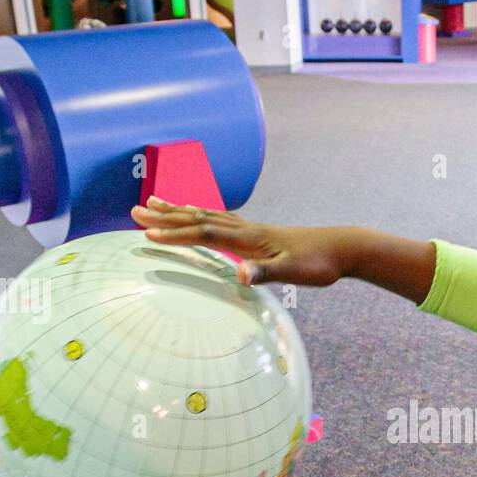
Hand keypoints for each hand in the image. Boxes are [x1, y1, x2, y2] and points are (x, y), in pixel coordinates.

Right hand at [130, 197, 352, 286]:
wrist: (342, 248)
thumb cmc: (318, 264)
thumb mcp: (293, 273)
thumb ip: (266, 272)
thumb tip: (240, 274)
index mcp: (249, 238)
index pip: (203, 232)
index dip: (174, 233)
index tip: (145, 234)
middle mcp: (246, 228)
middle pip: (197, 217)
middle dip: (165, 216)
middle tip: (134, 210)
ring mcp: (251, 228)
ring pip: (206, 214)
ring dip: (179, 210)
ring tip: (155, 202)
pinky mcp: (258, 233)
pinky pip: (220, 219)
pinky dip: (201, 213)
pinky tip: (196, 214)